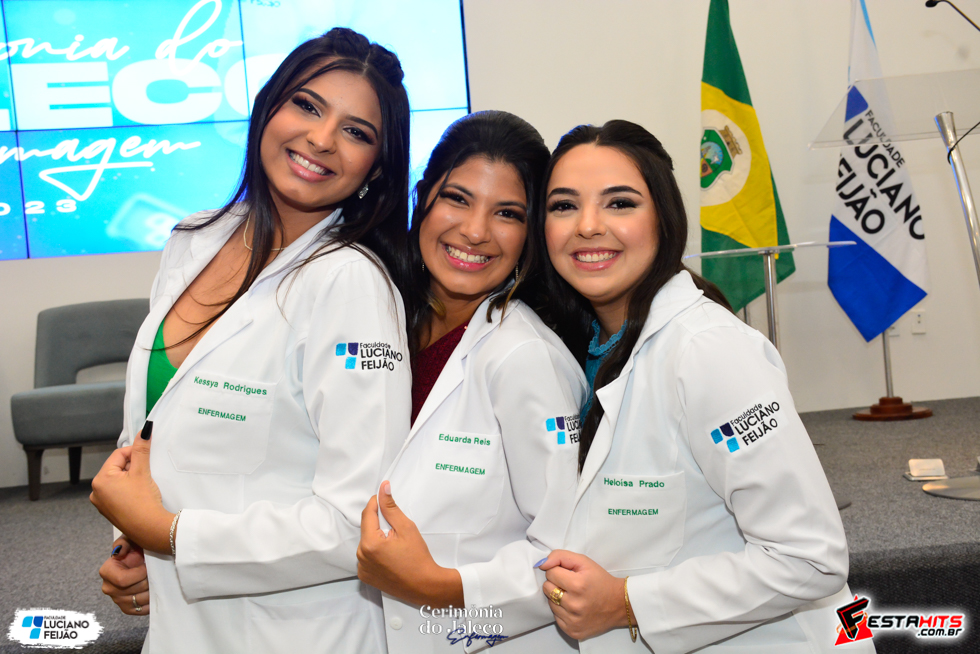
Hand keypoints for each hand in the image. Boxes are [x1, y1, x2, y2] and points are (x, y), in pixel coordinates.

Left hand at [90, 423, 174, 553]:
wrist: (149, 529)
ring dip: (132, 478)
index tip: (147, 457)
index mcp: (100, 479)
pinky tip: (139, 495)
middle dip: (133, 467)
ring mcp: (101, 503)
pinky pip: (118, 493)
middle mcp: (96, 491)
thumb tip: (144, 430)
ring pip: (119, 480)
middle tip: (147, 474)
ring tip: (144, 486)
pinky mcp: (110, 511)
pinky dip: (129, 490)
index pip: (118, 455)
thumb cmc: (143, 501)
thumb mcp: (142, 471)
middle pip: (118, 467)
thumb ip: (141, 449)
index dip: (135, 453)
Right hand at [99, 537, 149, 615]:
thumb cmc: (138, 548)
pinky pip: (141, 610)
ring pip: (140, 600)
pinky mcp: (128, 608)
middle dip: (148, 580)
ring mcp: (118, 600)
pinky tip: (155, 590)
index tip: (147, 565)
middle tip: (154, 571)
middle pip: (134, 590)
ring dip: (152, 590)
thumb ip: (123, 542)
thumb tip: (118, 553)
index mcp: (107, 572)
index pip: (123, 580)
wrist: (144, 559)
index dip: (140, 574)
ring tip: (155, 578)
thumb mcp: (131, 539)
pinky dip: (151, 602)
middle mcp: (108, 588)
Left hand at [357, 481, 462, 607]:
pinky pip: (366, 557)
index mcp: (370, 543)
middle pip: (366, 529)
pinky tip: (389, 556)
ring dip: (376, 538)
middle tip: (396, 528)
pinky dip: (375, 552)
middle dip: (378, 524)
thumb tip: (383, 489)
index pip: (367, 514)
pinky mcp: (365, 576)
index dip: (375, 503)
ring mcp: (362, 568)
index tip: (382, 496)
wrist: (424, 585)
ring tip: (394, 544)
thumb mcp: (406, 528)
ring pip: (366, 543)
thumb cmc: (418, 558)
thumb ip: (391, 508)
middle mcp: (361, 556)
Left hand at [539, 550, 628, 639]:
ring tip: (573, 596)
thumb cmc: (600, 580)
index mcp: (577, 585)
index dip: (558, 571)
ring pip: (550, 603)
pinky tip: (574, 608)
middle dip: (556, 583)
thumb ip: (561, 557)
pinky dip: (562, 611)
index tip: (569, 574)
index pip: (550, 573)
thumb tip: (542, 563)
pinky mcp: (572, 631)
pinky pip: (556, 617)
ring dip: (558, 597)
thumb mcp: (584, 562)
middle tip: (570, 585)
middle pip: (547, 588)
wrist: (619, 604)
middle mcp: (574, 605)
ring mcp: (573, 620)